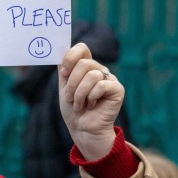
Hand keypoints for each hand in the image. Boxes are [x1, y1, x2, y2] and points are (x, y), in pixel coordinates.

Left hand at [58, 43, 124, 160]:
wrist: (83, 129)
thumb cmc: (74, 110)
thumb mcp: (64, 88)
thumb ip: (64, 70)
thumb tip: (59, 52)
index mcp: (86, 67)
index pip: (82, 48)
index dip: (71, 58)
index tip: (64, 73)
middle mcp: (99, 70)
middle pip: (84, 63)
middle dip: (72, 83)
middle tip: (70, 98)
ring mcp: (109, 79)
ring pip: (92, 75)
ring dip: (80, 93)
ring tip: (80, 105)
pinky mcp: (117, 89)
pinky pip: (101, 85)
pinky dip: (92, 97)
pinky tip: (92, 105)